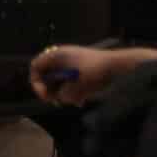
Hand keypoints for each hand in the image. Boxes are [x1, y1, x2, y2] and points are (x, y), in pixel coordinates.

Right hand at [29, 44, 146, 106]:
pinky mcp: (83, 71)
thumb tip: (60, 98)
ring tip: (74, 101)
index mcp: (57, 55)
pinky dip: (73, 92)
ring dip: (63, 94)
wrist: (120, 66)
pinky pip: (70, 83)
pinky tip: (81, 100)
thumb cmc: (95, 71)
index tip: (44, 95)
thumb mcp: (76, 86)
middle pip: (47, 75)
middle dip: (50, 91)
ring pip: (59, 82)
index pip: (36, 67)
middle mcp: (63, 58)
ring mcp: (73, 64)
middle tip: (56, 102)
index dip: (36, 82)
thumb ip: (63, 94)